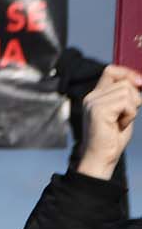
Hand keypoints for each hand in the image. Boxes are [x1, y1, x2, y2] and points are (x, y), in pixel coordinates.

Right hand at [75, 65, 141, 180]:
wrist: (101, 158)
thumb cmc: (112, 138)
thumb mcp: (123, 111)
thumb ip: (128, 95)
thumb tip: (140, 79)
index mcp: (96, 96)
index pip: (111, 70)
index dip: (128, 73)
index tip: (139, 84)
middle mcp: (92, 97)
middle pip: (124, 81)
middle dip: (134, 98)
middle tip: (125, 116)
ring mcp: (93, 103)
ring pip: (126, 91)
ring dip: (132, 108)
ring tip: (121, 121)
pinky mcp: (98, 110)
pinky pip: (126, 102)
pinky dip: (130, 114)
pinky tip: (120, 124)